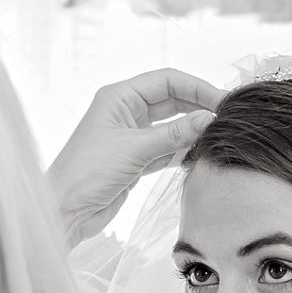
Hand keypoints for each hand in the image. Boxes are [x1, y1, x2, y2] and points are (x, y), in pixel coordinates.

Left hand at [47, 68, 224, 244]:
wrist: (64, 211)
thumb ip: (174, 135)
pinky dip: (184, 150)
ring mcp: (131, 136)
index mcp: (119, 97)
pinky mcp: (135, 160)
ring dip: (193, 129)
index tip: (222, 101)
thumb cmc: (86, 174)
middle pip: (172, 100)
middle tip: (226, 118)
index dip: (197, 87)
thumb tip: (208, 119)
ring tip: (219, 135)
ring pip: (171, 125)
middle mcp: (125, 112)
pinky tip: (202, 153)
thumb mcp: (134, 150)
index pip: (166, 81)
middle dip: (199, 107)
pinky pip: (167, 148)